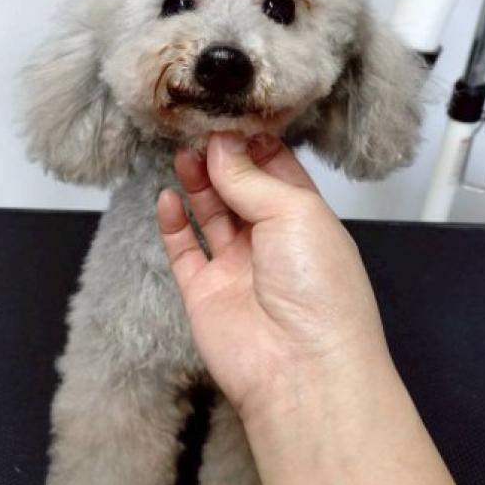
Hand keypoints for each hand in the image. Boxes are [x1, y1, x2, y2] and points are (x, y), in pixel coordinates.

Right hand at [157, 133, 389, 421]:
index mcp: (304, 219)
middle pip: (240, 188)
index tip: (228, 116)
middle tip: (199, 133)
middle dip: (221, 159)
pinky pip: (184, 250)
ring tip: (183, 155)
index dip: (253, 143)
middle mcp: (271, 240)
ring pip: (211, 215)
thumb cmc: (316, 284)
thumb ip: (251, 178)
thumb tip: (220, 145)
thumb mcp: (294, 212)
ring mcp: (236, 266)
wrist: (298, 367)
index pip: (277, 170)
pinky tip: (167, 199)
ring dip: (197, 184)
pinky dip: (173, 224)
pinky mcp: (204, 291)